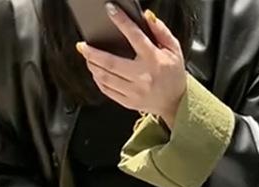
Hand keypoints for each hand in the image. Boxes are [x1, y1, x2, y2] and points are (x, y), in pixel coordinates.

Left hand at [78, 4, 186, 127]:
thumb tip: (146, 16)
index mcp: (153, 60)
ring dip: (93, 66)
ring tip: (87, 58)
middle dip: (93, 53)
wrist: (175, 103)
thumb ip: (161, 31)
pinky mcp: (128, 102)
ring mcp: (134, 91)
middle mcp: (142, 76)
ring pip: (106, 78)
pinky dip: (98, 81)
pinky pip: (108, 91)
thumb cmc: (173, 74)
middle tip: (82, 45)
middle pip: (111, 63)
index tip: (110, 10)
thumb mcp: (173, 49)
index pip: (135, 36)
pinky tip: (96, 73)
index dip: (121, 21)